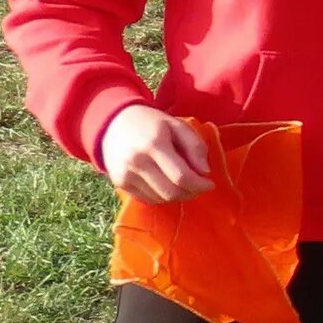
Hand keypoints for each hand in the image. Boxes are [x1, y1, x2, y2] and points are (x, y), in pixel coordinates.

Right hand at [99, 104, 213, 203]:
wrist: (113, 123)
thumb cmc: (150, 123)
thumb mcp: (177, 126)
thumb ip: (195, 146)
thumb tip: (205, 171)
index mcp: (154, 145)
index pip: (181, 176)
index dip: (199, 185)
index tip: (210, 184)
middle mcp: (138, 162)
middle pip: (171, 192)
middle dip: (191, 193)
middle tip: (199, 186)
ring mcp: (126, 175)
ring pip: (160, 199)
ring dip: (178, 196)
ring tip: (184, 185)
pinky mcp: (120, 183)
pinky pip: (147, 199)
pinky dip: (162, 197)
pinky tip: (167, 185)